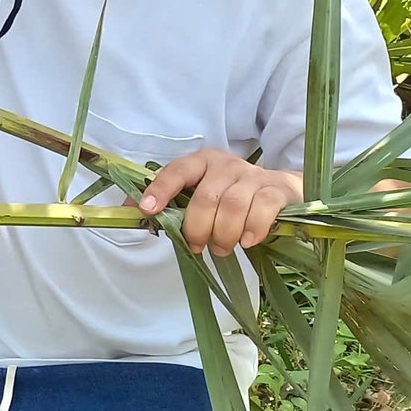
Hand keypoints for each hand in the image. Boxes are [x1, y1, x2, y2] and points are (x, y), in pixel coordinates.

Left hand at [137, 149, 300, 256]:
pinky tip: (247, 242)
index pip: (177, 171)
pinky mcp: (277, 191)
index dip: (161, 189)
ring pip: (233, 206)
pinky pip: (263, 209)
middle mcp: (226, 165)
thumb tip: (130, 212)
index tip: (147, 209)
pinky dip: (252, 229)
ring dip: (223, 234)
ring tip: (220, 248)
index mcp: (201, 162)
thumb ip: (170, 201)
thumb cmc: (230, 193)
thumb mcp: (199, 192)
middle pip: (206, 197)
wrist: (279, 189)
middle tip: (197, 246)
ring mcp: (253, 176)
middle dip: (197, 228)